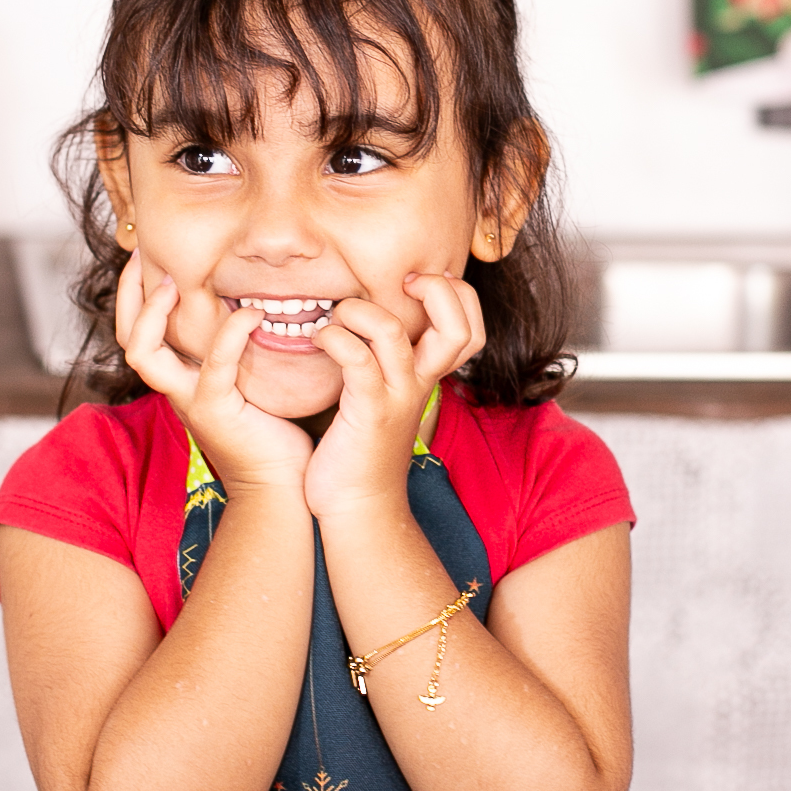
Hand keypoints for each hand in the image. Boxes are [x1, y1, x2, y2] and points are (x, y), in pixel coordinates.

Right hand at [116, 251, 312, 494]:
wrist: (282, 485)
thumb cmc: (274, 433)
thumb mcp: (253, 382)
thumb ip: (245, 350)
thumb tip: (260, 305)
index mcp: (182, 381)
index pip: (139, 335)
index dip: (135, 297)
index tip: (149, 258)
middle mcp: (176, 390)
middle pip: (127, 340)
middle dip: (128, 295)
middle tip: (144, 257)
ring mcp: (190, 400)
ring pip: (143, 353)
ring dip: (152, 312)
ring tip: (175, 281)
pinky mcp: (215, 409)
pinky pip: (214, 364)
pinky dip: (230, 333)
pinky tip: (251, 314)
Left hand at [303, 272, 484, 520]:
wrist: (357, 505)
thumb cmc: (362, 446)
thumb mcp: (387, 396)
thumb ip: (390, 361)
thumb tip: (371, 317)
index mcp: (427, 377)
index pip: (471, 327)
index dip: (455, 295)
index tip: (413, 284)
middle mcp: (420, 384)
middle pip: (460, 328)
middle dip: (435, 291)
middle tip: (399, 285)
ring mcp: (397, 397)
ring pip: (395, 332)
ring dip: (360, 310)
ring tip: (338, 315)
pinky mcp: (367, 411)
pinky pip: (357, 359)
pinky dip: (336, 337)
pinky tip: (320, 339)